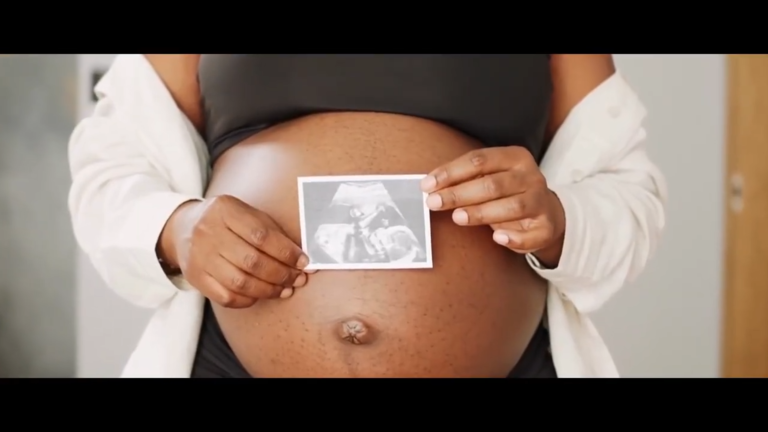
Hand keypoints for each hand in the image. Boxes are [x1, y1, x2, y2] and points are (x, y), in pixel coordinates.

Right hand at [158, 195, 312, 307]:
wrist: (183, 228)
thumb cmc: (227, 222)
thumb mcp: (247, 214)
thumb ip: (273, 233)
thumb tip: (302, 260)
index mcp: (225, 210)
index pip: (261, 235)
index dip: (286, 252)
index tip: (303, 262)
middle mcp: (209, 233)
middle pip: (252, 261)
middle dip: (281, 274)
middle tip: (298, 279)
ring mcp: (200, 257)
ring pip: (240, 282)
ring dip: (269, 290)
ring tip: (285, 289)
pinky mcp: (196, 278)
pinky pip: (226, 297)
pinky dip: (249, 299)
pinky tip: (261, 294)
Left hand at [420, 146, 565, 266]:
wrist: (546, 212)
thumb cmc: (507, 193)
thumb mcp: (490, 178)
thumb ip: (465, 179)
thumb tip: (430, 187)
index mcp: (515, 157)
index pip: (479, 160)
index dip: (451, 172)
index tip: (428, 185)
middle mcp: (531, 177)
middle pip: (492, 184)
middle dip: (460, 193)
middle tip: (435, 203)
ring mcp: (541, 201)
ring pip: (512, 206)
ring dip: (482, 213)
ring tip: (458, 217)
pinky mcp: (547, 226)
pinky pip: (531, 234)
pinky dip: (514, 237)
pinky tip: (497, 238)